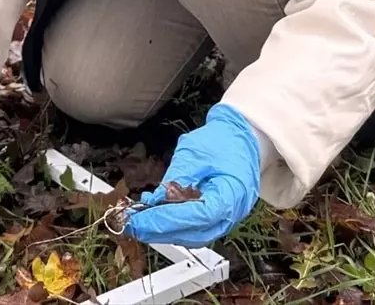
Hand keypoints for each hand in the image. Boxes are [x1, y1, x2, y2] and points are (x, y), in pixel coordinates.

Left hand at [122, 104, 260, 246]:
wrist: (241, 138)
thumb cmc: (222, 141)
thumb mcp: (195, 151)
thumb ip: (177, 178)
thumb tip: (156, 200)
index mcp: (233, 193)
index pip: (199, 216)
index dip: (168, 220)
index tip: (143, 219)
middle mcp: (233, 213)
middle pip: (196, 233)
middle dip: (161, 231)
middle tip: (133, 225)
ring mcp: (226, 218)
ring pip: (194, 236)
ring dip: (165, 232)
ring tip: (139, 223)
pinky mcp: (216, 217)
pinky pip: (195, 229)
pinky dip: (174, 227)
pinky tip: (154, 218)